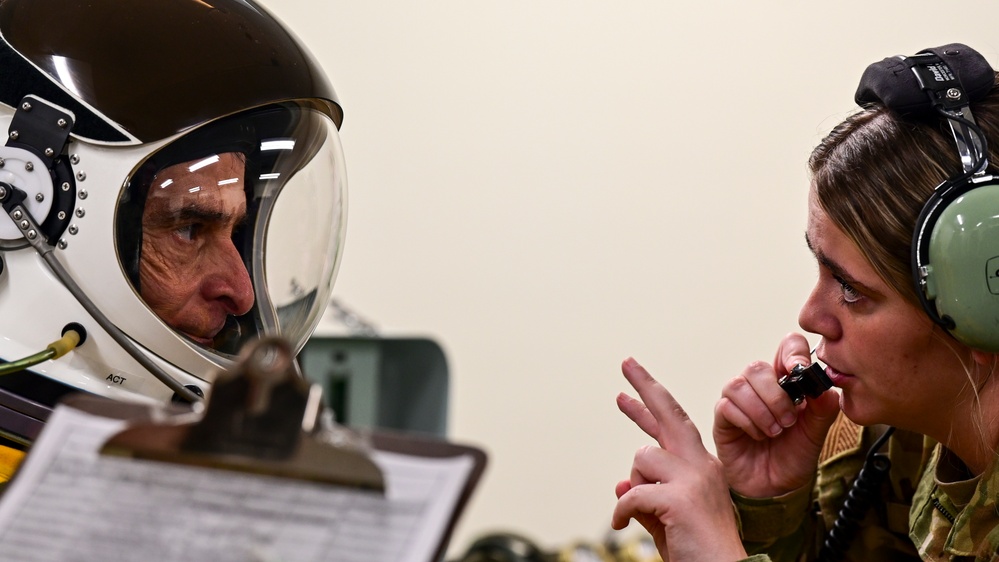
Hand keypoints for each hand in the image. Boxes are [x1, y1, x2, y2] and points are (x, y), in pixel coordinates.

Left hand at [612, 357, 746, 561]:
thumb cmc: (697, 550)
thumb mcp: (665, 519)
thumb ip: (645, 498)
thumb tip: (620, 485)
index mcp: (701, 467)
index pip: (673, 426)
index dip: (649, 405)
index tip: (629, 387)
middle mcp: (701, 464)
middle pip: (670, 414)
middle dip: (645, 386)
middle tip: (626, 361)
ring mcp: (693, 478)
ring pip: (642, 458)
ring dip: (636, 487)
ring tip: (648, 514)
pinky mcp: (680, 497)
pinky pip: (632, 492)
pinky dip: (622, 512)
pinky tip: (624, 525)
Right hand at [712, 333, 839, 497]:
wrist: (776, 488)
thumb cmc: (793, 456)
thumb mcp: (816, 434)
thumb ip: (824, 410)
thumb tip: (826, 388)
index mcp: (786, 382)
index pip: (786, 347)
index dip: (791, 352)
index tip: (798, 370)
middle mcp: (759, 387)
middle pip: (757, 367)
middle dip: (776, 395)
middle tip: (789, 420)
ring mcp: (738, 400)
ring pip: (739, 384)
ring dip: (761, 410)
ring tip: (774, 431)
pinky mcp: (723, 418)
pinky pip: (727, 406)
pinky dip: (747, 421)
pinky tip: (758, 436)